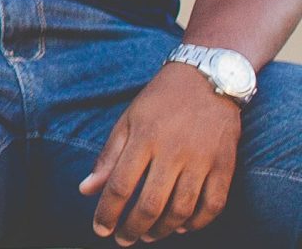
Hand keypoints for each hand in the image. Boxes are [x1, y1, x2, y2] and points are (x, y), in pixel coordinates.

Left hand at [79, 62, 240, 243]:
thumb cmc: (160, 102)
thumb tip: (85, 190)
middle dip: (133, 228)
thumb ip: (108, 157)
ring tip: (148, 235)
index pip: (119, 186)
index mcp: (143, 139)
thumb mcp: (127, 121)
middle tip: (123, 239)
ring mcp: (202, 160)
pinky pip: (214, 204)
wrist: (208, 80)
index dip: (107, 213)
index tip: (100, 229)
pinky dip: (198, 222)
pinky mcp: (225, 165)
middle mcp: (173, 152)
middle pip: (150, 203)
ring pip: (181, 209)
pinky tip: (182, 226)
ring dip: (162, 229)